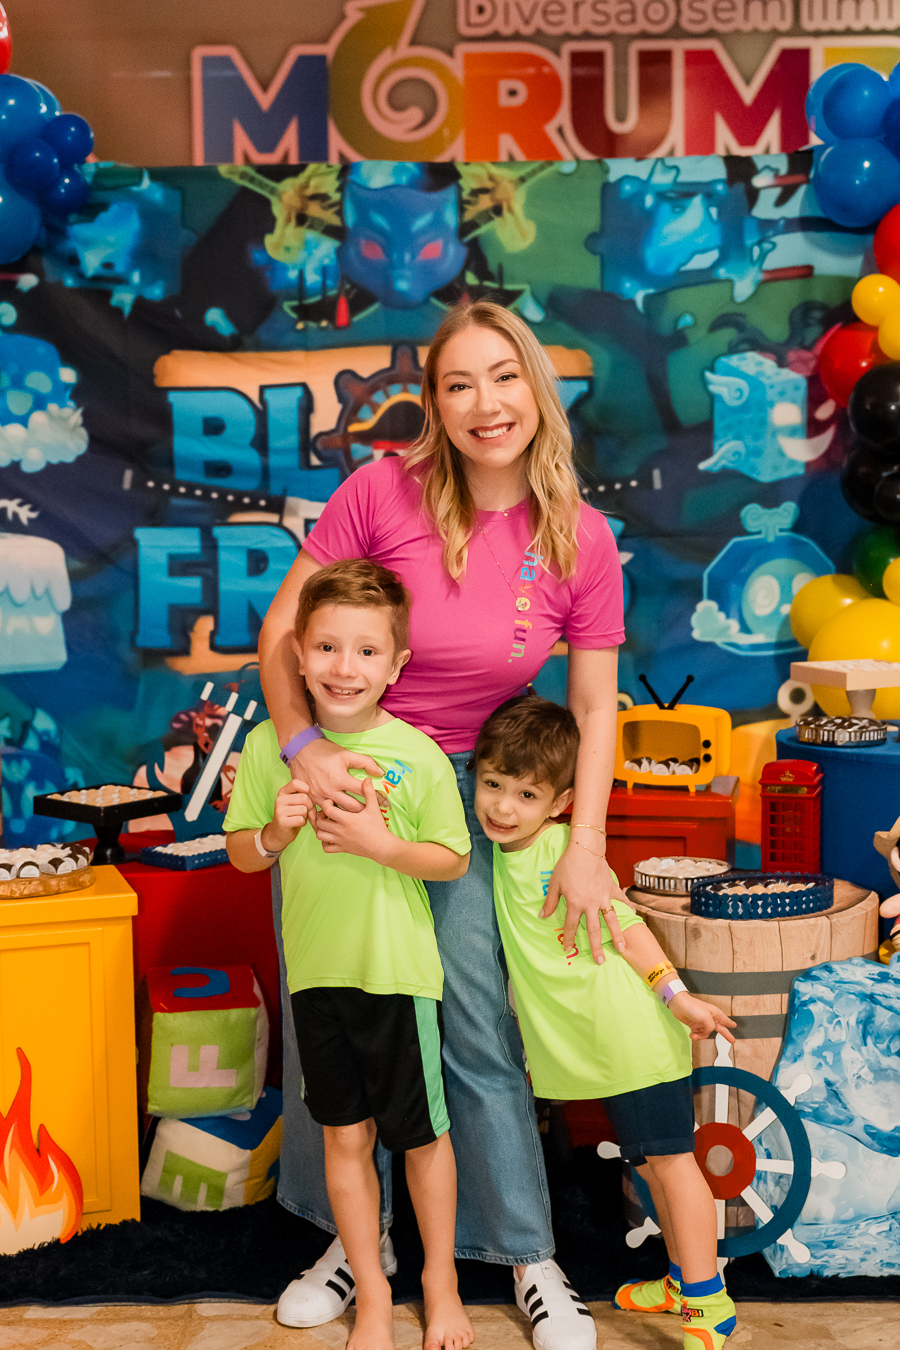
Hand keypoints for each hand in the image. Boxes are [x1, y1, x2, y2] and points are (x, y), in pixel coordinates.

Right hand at [266, 778, 312, 849]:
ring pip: (304, 809)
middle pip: (304, 798)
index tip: (307, 796)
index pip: (296, 783)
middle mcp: (279, 799)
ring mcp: (279, 811)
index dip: (306, 789)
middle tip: (305, 812)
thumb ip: (304, 794)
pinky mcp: (282, 822)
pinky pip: (301, 819)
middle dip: (309, 806)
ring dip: (306, 816)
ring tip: (299, 817)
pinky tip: (297, 824)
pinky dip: (302, 823)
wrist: (280, 833)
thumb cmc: (293, 815)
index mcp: (282, 792)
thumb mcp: (296, 802)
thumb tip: (318, 795)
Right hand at [292, 735, 380, 813]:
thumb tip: (380, 773)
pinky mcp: (311, 799)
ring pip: (338, 813)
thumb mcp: (346, 754)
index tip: (385, 802)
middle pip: (352, 808)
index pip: (363, 792)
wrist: (300, 750)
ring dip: (348, 814)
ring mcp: (319, 797)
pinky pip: (324, 813)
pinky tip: (339, 815)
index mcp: (340, 778)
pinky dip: (332, 814)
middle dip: (363, 810)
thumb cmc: (324, 751)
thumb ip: (365, 763)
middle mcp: (330, 790)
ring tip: (357, 815)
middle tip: (371, 810)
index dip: (377, 797)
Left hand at [312, 776, 392, 862]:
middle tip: (326, 812)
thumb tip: (367, 779)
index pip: (327, 809)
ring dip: (320, 828)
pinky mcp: (341, 849)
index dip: (326, 804)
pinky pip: (326, 848)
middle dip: (320, 815)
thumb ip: (369, 793)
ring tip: (326, 823)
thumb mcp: (374, 808)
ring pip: (320, 835)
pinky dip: (324, 842)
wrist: (382, 846)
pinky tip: (330, 836)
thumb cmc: (378, 827)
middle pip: (319, 822)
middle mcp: (340, 830)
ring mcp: (340, 841)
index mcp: (347, 819)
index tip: (331, 802)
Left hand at [541, 842, 631, 963]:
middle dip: (596, 947)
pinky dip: (629, 908)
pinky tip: (635, 916)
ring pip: (612, 921)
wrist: (585, 850)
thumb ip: (550, 902)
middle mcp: (591, 905)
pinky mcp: (612, 889)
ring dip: (617, 936)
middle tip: (599, 961)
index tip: (567, 950)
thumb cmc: (567, 866)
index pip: (571, 926)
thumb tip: (542, 916)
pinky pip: (622, 900)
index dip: (569, 939)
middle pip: (594, 931)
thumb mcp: (554, 883)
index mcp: (575, 904)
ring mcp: (604, 898)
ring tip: (622, 949)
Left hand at [668, 992, 735, 1042]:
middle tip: (732, 1040)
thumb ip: (710, 1027)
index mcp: (715, 1013)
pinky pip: (698, 1034)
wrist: (679, 1005)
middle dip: (725, 1034)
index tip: (734, 1026)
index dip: (730, 1023)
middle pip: (720, 1028)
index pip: (725, 1020)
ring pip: (706, 1033)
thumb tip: (708, 1032)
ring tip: (695, 1035)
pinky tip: (692, 1035)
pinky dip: (695, 1036)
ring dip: (701, 1036)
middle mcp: (710, 1018)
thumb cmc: (693, 1007)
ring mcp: (702, 1022)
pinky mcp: (694, 1025)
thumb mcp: (706, 1018)